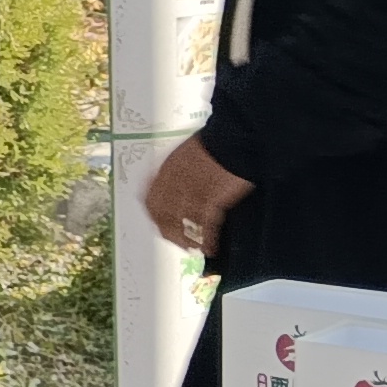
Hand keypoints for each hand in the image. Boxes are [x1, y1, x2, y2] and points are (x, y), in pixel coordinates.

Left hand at [143, 135, 253, 257]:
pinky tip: (210, 247)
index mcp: (167, 169)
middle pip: (162, 215)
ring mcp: (193, 191)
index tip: (160, 225)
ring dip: (187, 240)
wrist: (235, 137)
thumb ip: (178, 172)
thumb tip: (178, 187)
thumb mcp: (187, 154)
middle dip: (168, 232)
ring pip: (182, 223)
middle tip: (178, 242)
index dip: (155, 216)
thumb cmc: (216, 143)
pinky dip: (207, 240)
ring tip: (194, 249)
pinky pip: (205, 225)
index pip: (150, 200)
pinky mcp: (212, 198)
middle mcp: (174, 182)